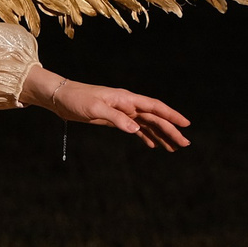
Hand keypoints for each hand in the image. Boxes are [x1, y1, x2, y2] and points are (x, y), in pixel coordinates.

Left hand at [21, 68, 190, 149]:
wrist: (62, 98)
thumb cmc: (77, 99)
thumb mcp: (95, 108)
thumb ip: (116, 118)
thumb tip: (136, 129)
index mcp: (127, 99)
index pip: (155, 107)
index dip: (171, 115)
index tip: (185, 124)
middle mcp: (129, 105)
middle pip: (155, 118)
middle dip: (171, 130)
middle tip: (185, 144)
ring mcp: (123, 112)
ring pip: (148, 125)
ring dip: (161, 135)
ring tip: (174, 148)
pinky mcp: (116, 119)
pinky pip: (136, 128)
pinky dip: (146, 137)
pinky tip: (153, 146)